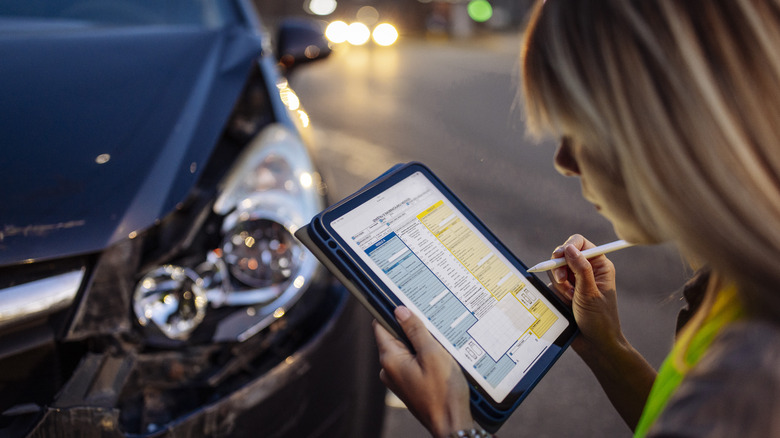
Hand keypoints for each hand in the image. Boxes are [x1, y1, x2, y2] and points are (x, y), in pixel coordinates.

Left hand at [373, 306, 473, 437]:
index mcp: (390, 359)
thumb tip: (400, 310)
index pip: (380, 326)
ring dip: (420, 342)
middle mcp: (389, 369)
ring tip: (439, 340)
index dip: (390, 311)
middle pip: (395, 336)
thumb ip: (415, 330)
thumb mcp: (432, 353)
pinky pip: (413, 362)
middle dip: (411, 327)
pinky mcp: (410, 385)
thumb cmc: (443, 392)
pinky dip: (424, 356)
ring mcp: (398, 379)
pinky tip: (440, 356)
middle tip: (431, 321)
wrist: (451, 424)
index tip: (404, 300)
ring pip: (406, 349)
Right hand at [546, 234, 626, 358]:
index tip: (559, 257)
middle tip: (563, 283)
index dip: (568, 247)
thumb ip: (580, 268)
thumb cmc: (599, 320)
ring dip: (559, 285)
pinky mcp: (564, 292)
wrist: (594, 344)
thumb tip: (569, 248)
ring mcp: (574, 281)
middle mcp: (586, 270)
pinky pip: (551, 284)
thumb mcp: (589, 293)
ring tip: (569, 299)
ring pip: (555, 271)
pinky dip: (555, 294)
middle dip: (560, 269)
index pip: (580, 243)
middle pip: (563, 255)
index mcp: (599, 266)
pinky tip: (566, 305)